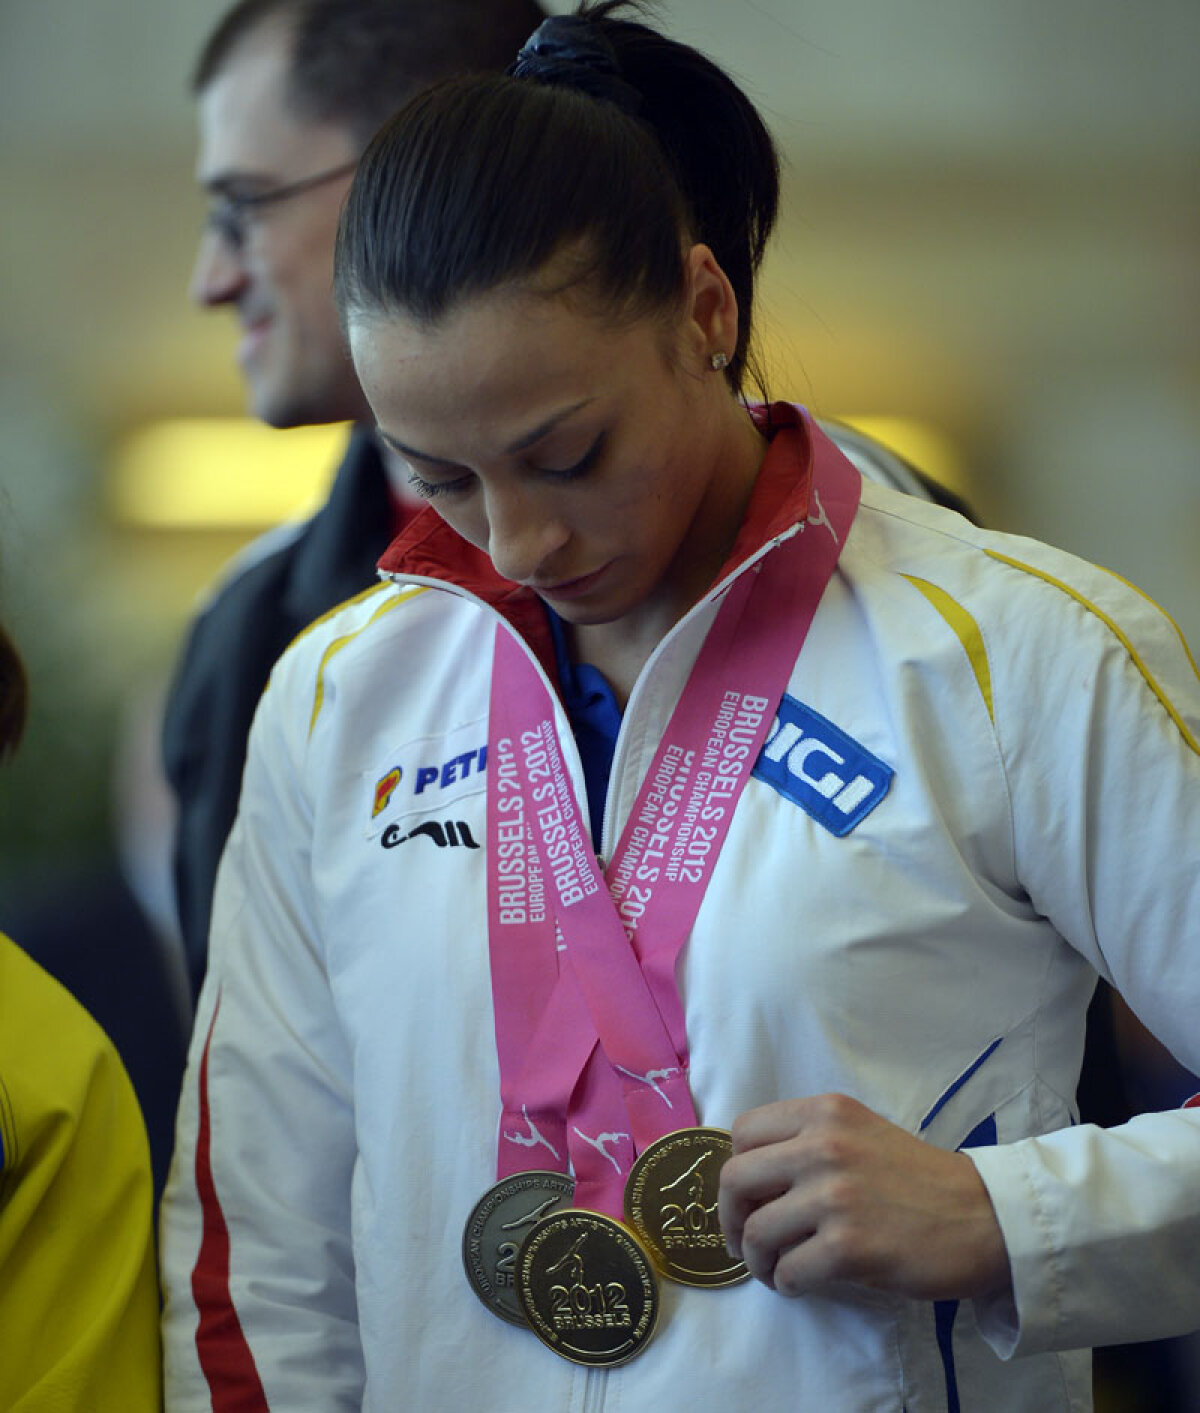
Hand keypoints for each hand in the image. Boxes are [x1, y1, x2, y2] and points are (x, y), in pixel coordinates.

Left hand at [718, 1093, 1011, 1302]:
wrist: (986, 1216)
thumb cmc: (919, 1179)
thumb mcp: (860, 1133)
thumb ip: (808, 1141)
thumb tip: (750, 1178)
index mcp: (824, 1112)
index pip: (742, 1131)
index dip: (737, 1170)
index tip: (747, 1197)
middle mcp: (823, 1144)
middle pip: (734, 1179)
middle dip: (729, 1217)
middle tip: (745, 1242)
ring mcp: (835, 1195)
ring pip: (756, 1232)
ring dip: (757, 1261)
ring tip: (775, 1269)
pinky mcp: (849, 1246)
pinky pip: (788, 1271)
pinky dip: (786, 1284)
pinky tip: (801, 1284)